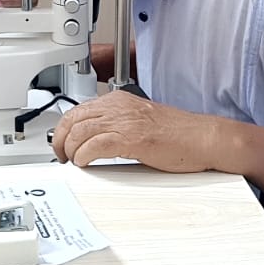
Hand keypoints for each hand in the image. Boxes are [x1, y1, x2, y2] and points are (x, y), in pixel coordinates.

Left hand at [51, 90, 216, 171]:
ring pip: (80, 132)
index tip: (61, 143)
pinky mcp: (133, 138)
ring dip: (70, 150)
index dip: (63, 129)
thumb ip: (116, 126)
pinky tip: (84, 163)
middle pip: (73, 119)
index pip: (78, 110)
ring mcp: (126, 121)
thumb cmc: (177, 134)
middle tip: (62, 156)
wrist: (202, 138)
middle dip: (61, 140)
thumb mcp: (139, 122)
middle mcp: (119, 107)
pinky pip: (96, 145)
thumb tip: (93, 140)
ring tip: (73, 162)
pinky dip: (84, 155)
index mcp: (119, 100)